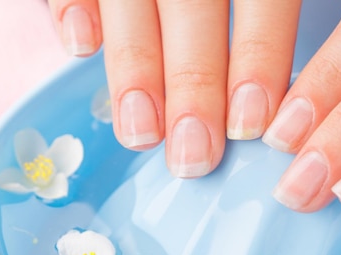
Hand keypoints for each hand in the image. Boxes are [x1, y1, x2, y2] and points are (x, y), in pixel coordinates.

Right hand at [47, 0, 300, 176]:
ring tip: (140, 133)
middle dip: (193, 83)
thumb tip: (269, 89)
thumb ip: (268, 10)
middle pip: (193, 2)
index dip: (259, 56)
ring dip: (135, 65)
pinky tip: (80, 47)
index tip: (253, 123)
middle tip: (194, 154)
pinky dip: (70, 2)